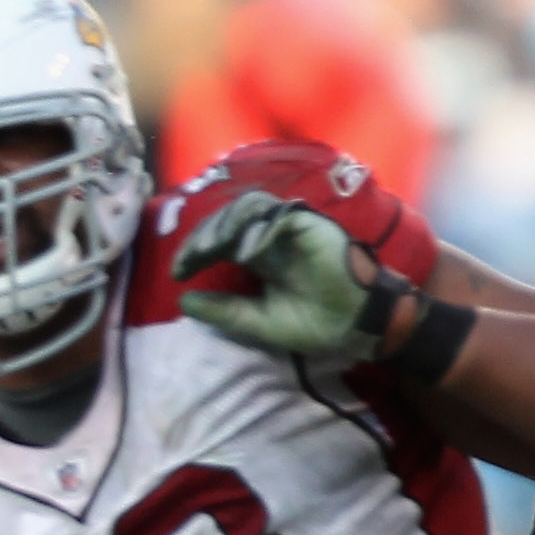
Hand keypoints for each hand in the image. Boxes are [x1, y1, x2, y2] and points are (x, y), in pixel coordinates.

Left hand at [176, 188, 408, 361]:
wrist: (356, 327)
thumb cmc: (314, 323)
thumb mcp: (258, 321)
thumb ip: (223, 310)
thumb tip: (183, 300)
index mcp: (258, 255)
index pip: (218, 239)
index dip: (194, 251)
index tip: (178, 272)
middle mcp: (272, 237)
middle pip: (228, 218)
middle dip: (202, 235)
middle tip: (188, 259)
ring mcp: (293, 229)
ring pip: (250, 207)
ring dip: (226, 225)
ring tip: (210, 250)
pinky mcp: (313, 227)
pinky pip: (282, 216)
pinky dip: (260, 230)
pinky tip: (246, 253)